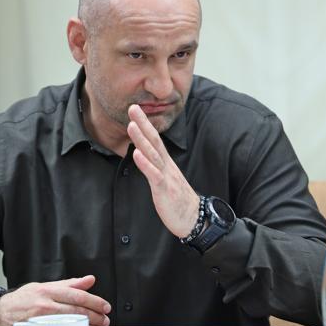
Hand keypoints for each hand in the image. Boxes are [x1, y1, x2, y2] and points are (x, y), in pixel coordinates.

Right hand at [0, 275, 111, 325]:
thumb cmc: (22, 299)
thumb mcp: (44, 286)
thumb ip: (68, 284)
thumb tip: (89, 280)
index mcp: (48, 291)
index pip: (76, 295)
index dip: (94, 301)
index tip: (105, 307)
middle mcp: (44, 304)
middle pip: (76, 311)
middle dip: (94, 316)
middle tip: (105, 319)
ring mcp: (41, 320)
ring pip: (71, 324)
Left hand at [127, 104, 199, 237]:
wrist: (193, 218)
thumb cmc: (177, 199)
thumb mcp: (165, 179)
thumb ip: (155, 166)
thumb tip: (143, 154)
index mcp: (166, 163)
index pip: (155, 139)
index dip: (145, 124)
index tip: (135, 110)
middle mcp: (166, 166)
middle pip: (154, 141)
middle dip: (143, 124)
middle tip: (132, 107)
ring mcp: (166, 176)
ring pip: (153, 154)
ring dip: (141, 139)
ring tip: (131, 125)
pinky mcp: (164, 189)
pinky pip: (154, 175)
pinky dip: (145, 164)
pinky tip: (136, 154)